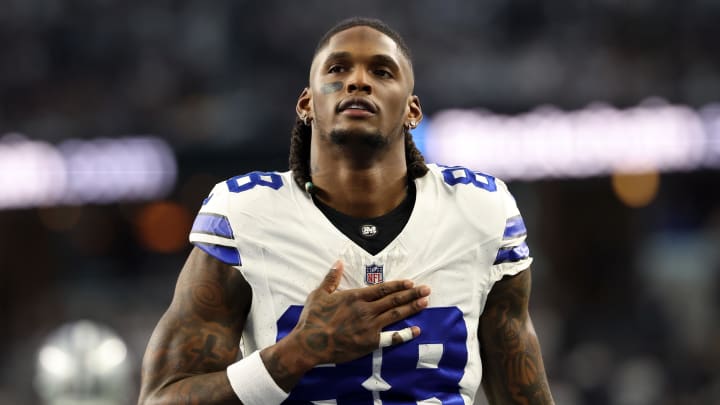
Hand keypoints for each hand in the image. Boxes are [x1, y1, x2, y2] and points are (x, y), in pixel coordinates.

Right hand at [291, 260, 430, 365]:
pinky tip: (416, 330)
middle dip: (412, 294)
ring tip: (425, 303)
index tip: (411, 283)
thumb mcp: (319, 294)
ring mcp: (369, 327)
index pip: (383, 288)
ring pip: (395, 315)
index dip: (398, 285)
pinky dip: (405, 334)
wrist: (310, 344)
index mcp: (355, 297)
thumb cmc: (313, 319)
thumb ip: (331, 277)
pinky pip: (392, 337)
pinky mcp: (370, 343)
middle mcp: (366, 310)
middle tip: (426, 290)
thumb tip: (338, 262)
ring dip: (411, 308)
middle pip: (394, 300)